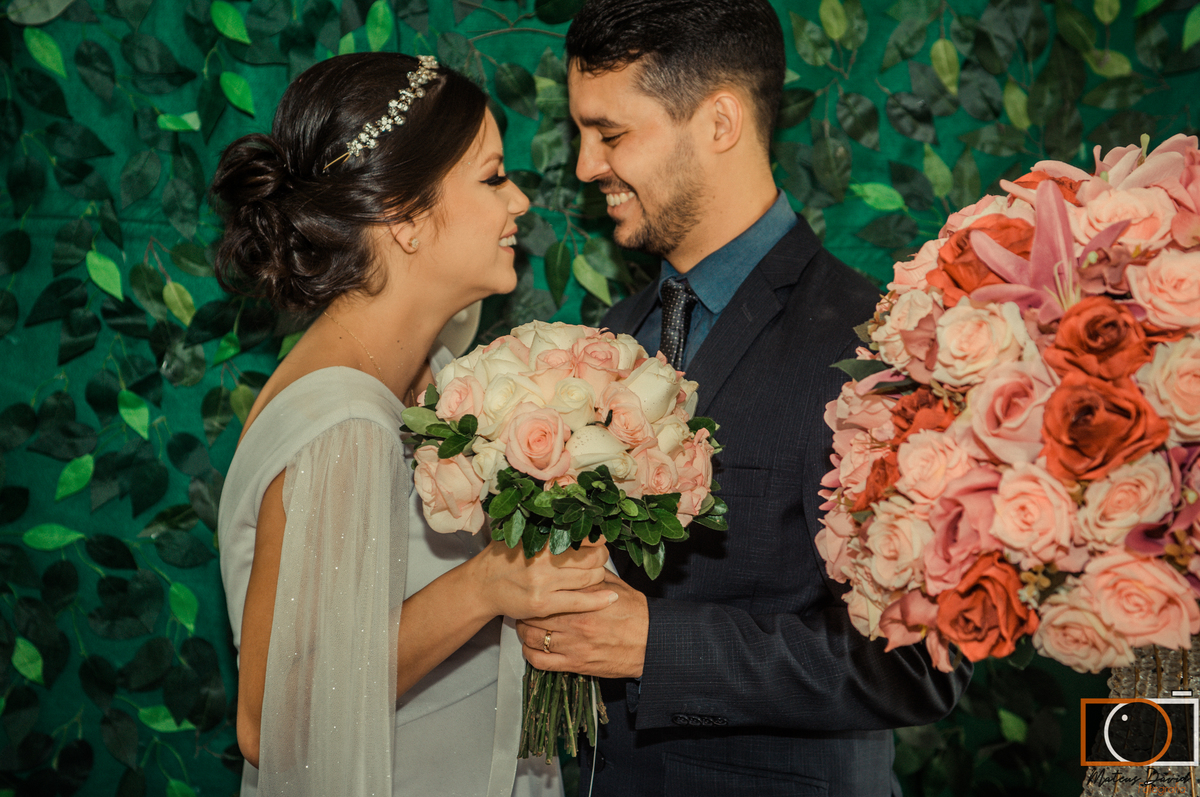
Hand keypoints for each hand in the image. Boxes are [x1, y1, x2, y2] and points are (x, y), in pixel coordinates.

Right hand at [473, 537, 615, 619]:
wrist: (482, 586)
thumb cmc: (505, 557)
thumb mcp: (522, 533)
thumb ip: (547, 525)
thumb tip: (574, 509)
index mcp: (542, 538)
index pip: (584, 534)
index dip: (599, 537)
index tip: (602, 537)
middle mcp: (544, 559)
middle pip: (593, 557)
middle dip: (601, 557)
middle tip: (599, 558)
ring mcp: (544, 583)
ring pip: (590, 579)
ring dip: (598, 577)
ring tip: (594, 574)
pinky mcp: (543, 604)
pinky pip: (581, 602)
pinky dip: (599, 600)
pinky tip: (610, 598)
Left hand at [517, 570, 647, 678]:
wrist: (651, 642)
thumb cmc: (636, 614)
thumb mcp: (614, 585)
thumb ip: (591, 575)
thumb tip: (576, 561)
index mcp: (584, 600)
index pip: (547, 593)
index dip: (535, 591)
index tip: (532, 589)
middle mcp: (575, 622)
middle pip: (534, 615)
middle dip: (525, 611)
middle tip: (524, 607)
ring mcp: (574, 645)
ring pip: (532, 639)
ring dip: (524, 632)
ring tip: (526, 626)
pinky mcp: (575, 664)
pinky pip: (541, 662)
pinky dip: (530, 655)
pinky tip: (532, 648)